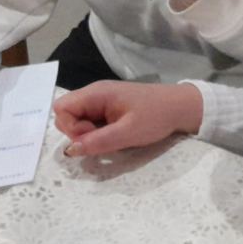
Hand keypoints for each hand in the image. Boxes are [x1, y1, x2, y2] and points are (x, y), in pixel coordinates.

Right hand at [53, 80, 202, 157]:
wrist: (181, 107)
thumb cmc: (156, 116)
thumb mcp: (128, 133)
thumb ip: (98, 142)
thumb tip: (70, 150)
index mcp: (96, 93)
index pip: (61, 108)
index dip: (70, 127)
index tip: (91, 138)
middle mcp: (94, 94)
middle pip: (66, 113)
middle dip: (76, 132)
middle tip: (101, 139)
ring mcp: (101, 101)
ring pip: (78, 119)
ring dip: (87, 134)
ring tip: (110, 138)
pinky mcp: (108, 109)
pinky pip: (90, 121)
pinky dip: (96, 132)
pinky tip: (114, 135)